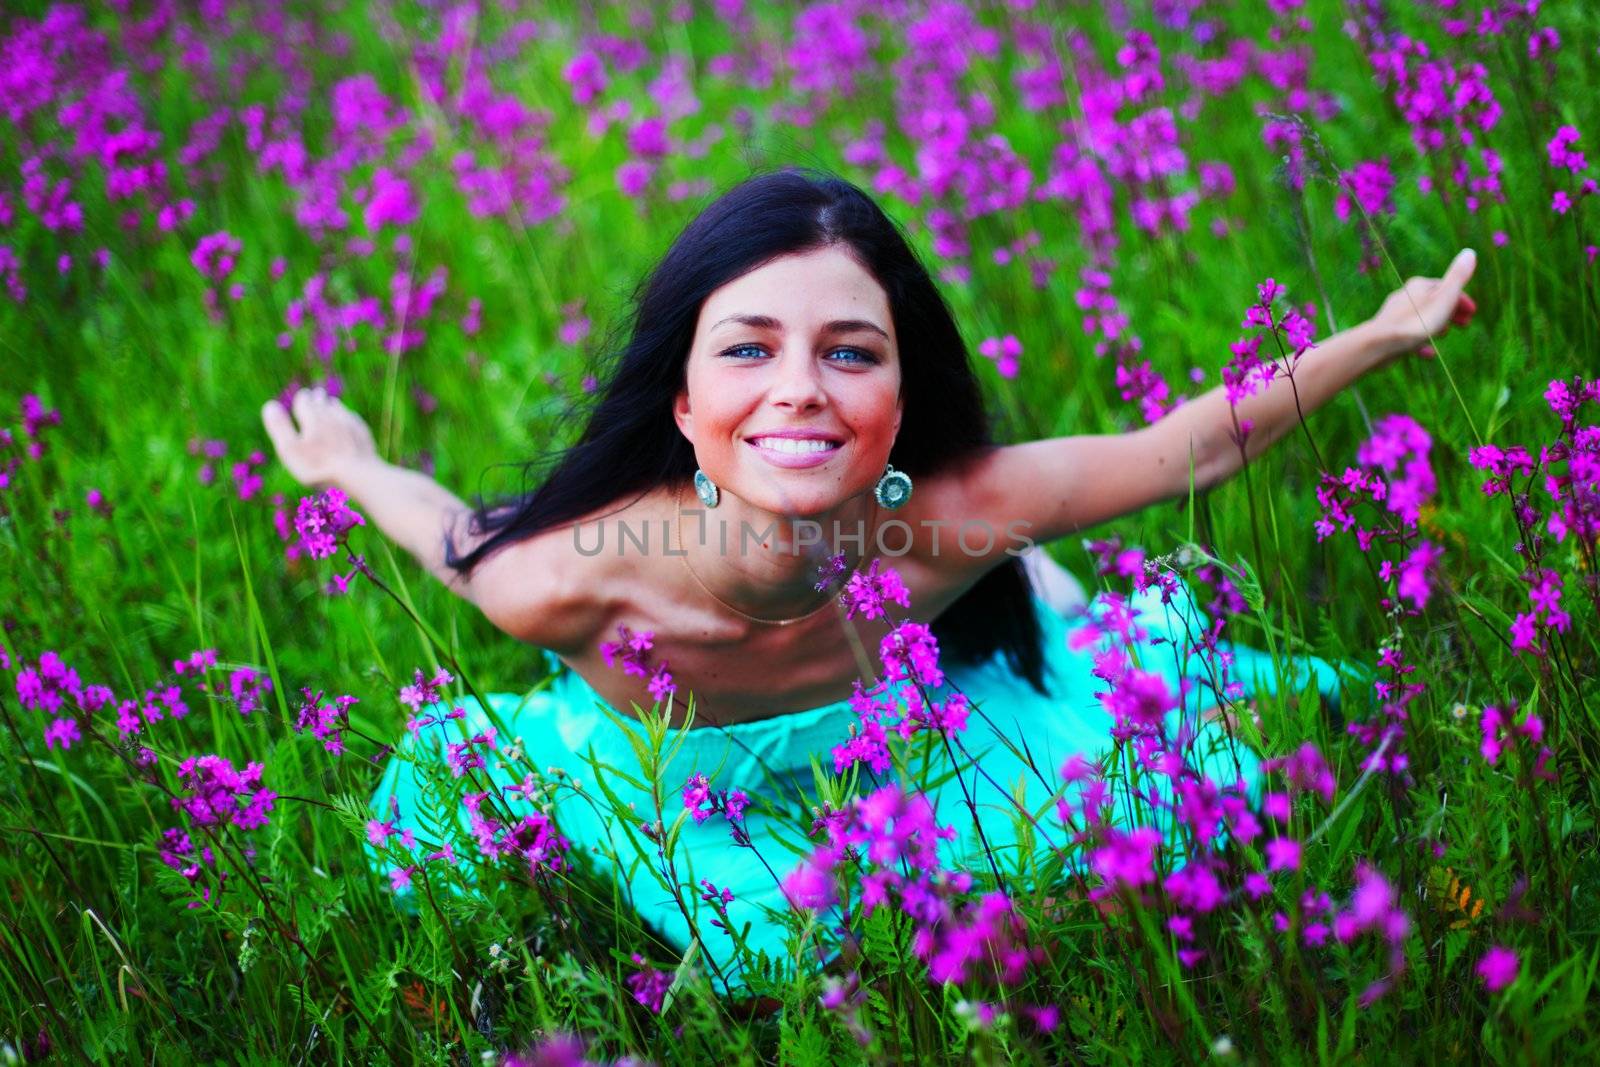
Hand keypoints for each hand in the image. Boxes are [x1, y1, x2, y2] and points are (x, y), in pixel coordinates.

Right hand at [260, 386, 378, 488]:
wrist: (357, 473)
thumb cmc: (319, 464)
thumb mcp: (290, 448)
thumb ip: (279, 426)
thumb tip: (269, 405)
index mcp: (312, 416)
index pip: (304, 399)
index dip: (301, 398)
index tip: (302, 397)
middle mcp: (331, 414)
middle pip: (322, 401)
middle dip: (317, 398)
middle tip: (315, 395)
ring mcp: (349, 423)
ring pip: (338, 408)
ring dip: (332, 405)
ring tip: (330, 404)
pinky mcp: (362, 433)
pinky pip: (352, 420)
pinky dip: (346, 418)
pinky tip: (346, 421)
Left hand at [1368, 248, 1478, 361]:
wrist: (1378, 344)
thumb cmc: (1415, 322)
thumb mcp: (1444, 299)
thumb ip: (1457, 277)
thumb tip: (1469, 252)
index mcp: (1419, 286)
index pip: (1445, 288)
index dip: (1462, 299)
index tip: (1473, 313)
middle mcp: (1404, 296)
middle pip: (1432, 302)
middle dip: (1450, 312)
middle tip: (1465, 325)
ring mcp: (1394, 315)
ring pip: (1419, 317)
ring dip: (1435, 324)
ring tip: (1445, 334)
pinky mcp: (1386, 333)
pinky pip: (1407, 337)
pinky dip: (1420, 342)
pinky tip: (1428, 354)